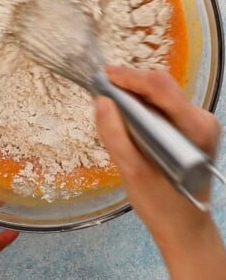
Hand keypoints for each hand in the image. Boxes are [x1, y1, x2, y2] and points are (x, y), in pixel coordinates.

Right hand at [95, 66, 225, 279]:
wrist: (184, 227)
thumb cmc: (161, 205)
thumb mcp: (134, 173)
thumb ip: (116, 136)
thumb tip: (101, 100)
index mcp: (194, 128)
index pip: (160, 87)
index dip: (130, 77)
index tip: (104, 76)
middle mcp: (201, 119)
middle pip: (162, 86)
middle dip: (130, 84)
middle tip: (102, 87)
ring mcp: (198, 122)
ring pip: (161, 93)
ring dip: (135, 94)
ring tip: (110, 100)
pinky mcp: (190, 127)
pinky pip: (162, 105)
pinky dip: (142, 105)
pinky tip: (126, 114)